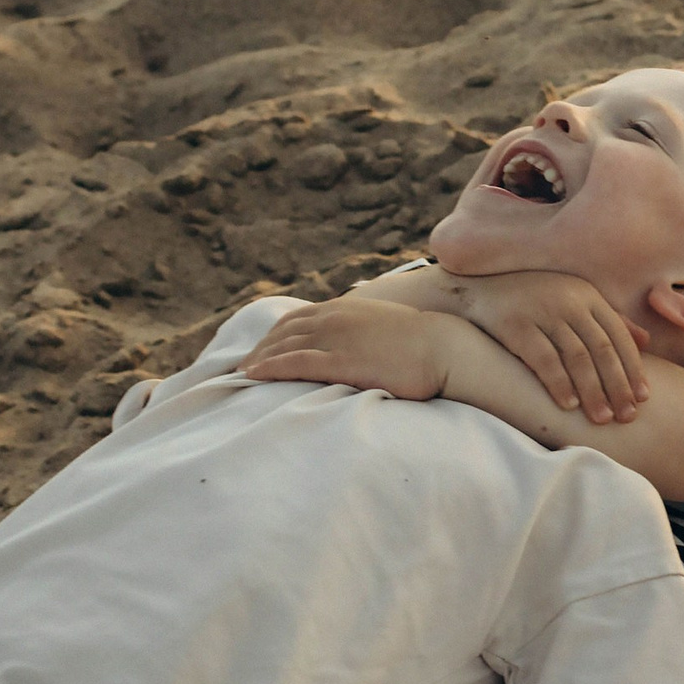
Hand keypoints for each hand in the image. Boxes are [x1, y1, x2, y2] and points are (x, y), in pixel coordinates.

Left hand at [239, 295, 451, 402]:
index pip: (297, 318)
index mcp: (345, 309)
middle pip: (283, 331)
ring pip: (284, 345)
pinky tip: (253, 375)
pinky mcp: (341, 360)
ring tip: (240, 374)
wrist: (443, 348)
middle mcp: (335, 318)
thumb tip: (359, 343)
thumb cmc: (421, 344)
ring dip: (258, 358)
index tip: (260, 350)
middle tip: (240, 366)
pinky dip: (270, 366)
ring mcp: (337, 338)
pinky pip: (295, 361)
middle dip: (260, 348)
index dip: (274, 335)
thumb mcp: (385, 326)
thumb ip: (364, 329)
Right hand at [454, 270, 649, 424]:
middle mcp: (568, 300)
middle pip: (602, 348)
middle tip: (627, 416)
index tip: (643, 397)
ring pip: (577, 356)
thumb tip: (646, 341)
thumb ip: (608, 320)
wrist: (477, 288)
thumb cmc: (532, 300)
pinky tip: (569, 405)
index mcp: (587, 295)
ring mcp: (541, 311)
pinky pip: (543, 358)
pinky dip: (559, 383)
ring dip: (593, 391)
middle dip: (618, 385)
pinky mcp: (515, 325)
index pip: (618, 335)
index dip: (633, 368)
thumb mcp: (573, 301)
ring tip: (602, 418)